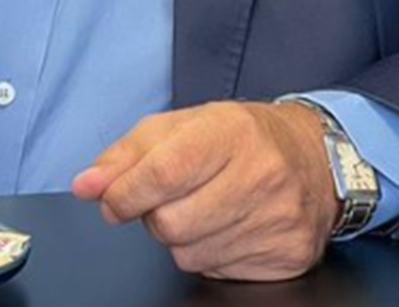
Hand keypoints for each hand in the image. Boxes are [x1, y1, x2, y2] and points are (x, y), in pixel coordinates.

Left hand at [72, 101, 338, 280]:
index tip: (110, 200)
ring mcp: (278, 219)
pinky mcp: (289, 256)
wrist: (313, 158)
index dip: (126, 192)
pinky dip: (209, 253)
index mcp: (228, 131)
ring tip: (201, 206)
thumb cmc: (237, 137)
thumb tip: (86, 185)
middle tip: (169, 197)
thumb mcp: (179, 126)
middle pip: (171, 221)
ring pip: (190, 253)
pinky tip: (226, 226)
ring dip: (180, 236)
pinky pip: (218, 272)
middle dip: (154, 214)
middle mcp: (259, 174)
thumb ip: (126, 154)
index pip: (164, 171)